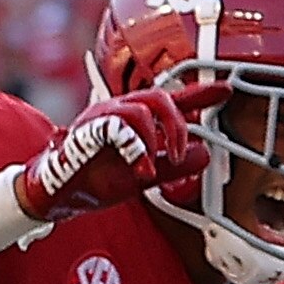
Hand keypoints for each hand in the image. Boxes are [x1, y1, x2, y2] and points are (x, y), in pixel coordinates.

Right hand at [14, 65, 220, 225]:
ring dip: (159, 137)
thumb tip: (204, 154)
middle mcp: (121, 112)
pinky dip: (137, 149)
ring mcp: (104, 117)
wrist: (57, 193)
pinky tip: (140, 169)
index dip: (199, 93)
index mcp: (136, 121)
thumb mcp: (145, 177)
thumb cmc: (94, 180)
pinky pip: (120, 126)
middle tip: (179, 154)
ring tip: (158, 165)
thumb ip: (174, 166)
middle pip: (161, 96)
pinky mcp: (90, 129)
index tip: (226, 90)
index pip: (172, 100)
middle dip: (178, 125)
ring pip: (143, 106)